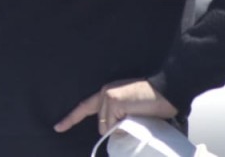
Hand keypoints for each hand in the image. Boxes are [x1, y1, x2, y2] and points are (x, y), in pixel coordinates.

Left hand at [54, 79, 177, 134]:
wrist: (166, 90)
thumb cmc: (152, 102)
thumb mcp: (130, 109)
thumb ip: (117, 118)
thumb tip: (111, 133)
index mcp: (106, 93)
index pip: (84, 107)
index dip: (71, 119)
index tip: (57, 127)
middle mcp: (103, 92)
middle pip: (100, 124)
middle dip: (115, 129)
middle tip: (134, 117)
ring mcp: (107, 96)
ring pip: (106, 127)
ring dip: (121, 127)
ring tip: (137, 115)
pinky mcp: (112, 101)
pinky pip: (113, 125)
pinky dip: (125, 125)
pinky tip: (136, 114)